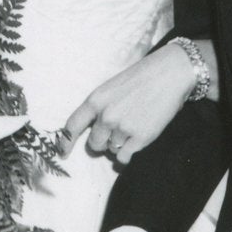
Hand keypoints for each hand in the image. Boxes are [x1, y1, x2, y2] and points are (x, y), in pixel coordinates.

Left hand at [62, 43, 195, 163]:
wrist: (169, 74)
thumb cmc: (141, 79)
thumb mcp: (112, 87)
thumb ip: (100, 108)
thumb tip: (95, 132)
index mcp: (96, 100)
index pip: (73, 126)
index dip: (65, 142)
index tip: (62, 153)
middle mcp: (107, 116)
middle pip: (94, 144)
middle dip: (103, 142)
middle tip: (116, 131)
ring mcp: (123, 128)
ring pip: (112, 150)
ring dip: (120, 144)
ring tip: (134, 126)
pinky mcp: (140, 138)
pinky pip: (124, 157)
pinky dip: (128, 154)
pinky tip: (135, 143)